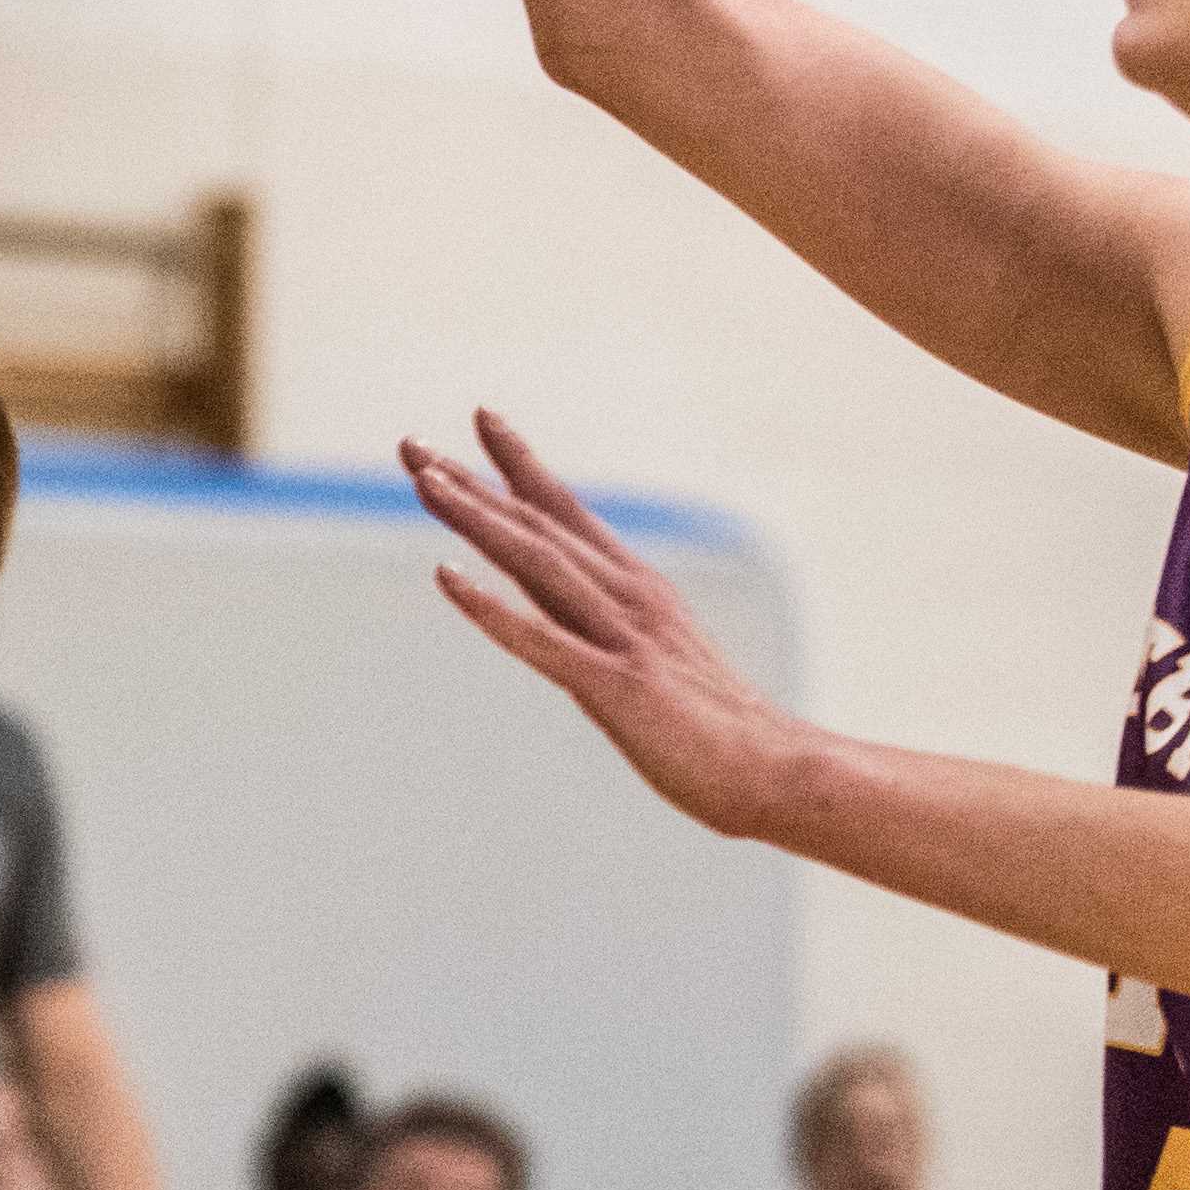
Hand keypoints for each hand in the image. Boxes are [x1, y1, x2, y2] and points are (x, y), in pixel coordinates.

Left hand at [407, 410, 816, 839]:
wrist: (779, 771)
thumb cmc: (718, 728)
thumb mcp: (658, 661)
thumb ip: (610, 632)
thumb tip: (568, 620)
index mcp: (638, 589)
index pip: (568, 513)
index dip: (521, 465)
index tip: (481, 418)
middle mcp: (627, 598)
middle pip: (536, 526)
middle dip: (470, 482)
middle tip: (410, 444)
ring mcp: (621, 638)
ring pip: (534, 562)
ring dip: (475, 518)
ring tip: (422, 482)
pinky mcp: (615, 685)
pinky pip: (539, 638)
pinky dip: (488, 605)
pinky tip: (444, 575)